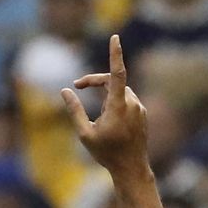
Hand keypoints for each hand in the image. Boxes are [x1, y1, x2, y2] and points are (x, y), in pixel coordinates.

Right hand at [62, 36, 150, 176]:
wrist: (132, 169)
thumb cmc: (107, 153)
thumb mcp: (85, 133)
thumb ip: (74, 110)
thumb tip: (65, 91)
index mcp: (118, 106)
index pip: (117, 73)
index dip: (115, 54)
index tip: (115, 38)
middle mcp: (132, 103)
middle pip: (112, 80)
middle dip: (95, 81)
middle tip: (77, 86)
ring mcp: (139, 108)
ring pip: (119, 91)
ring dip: (105, 96)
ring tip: (98, 118)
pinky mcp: (142, 113)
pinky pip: (126, 100)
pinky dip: (114, 103)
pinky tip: (110, 124)